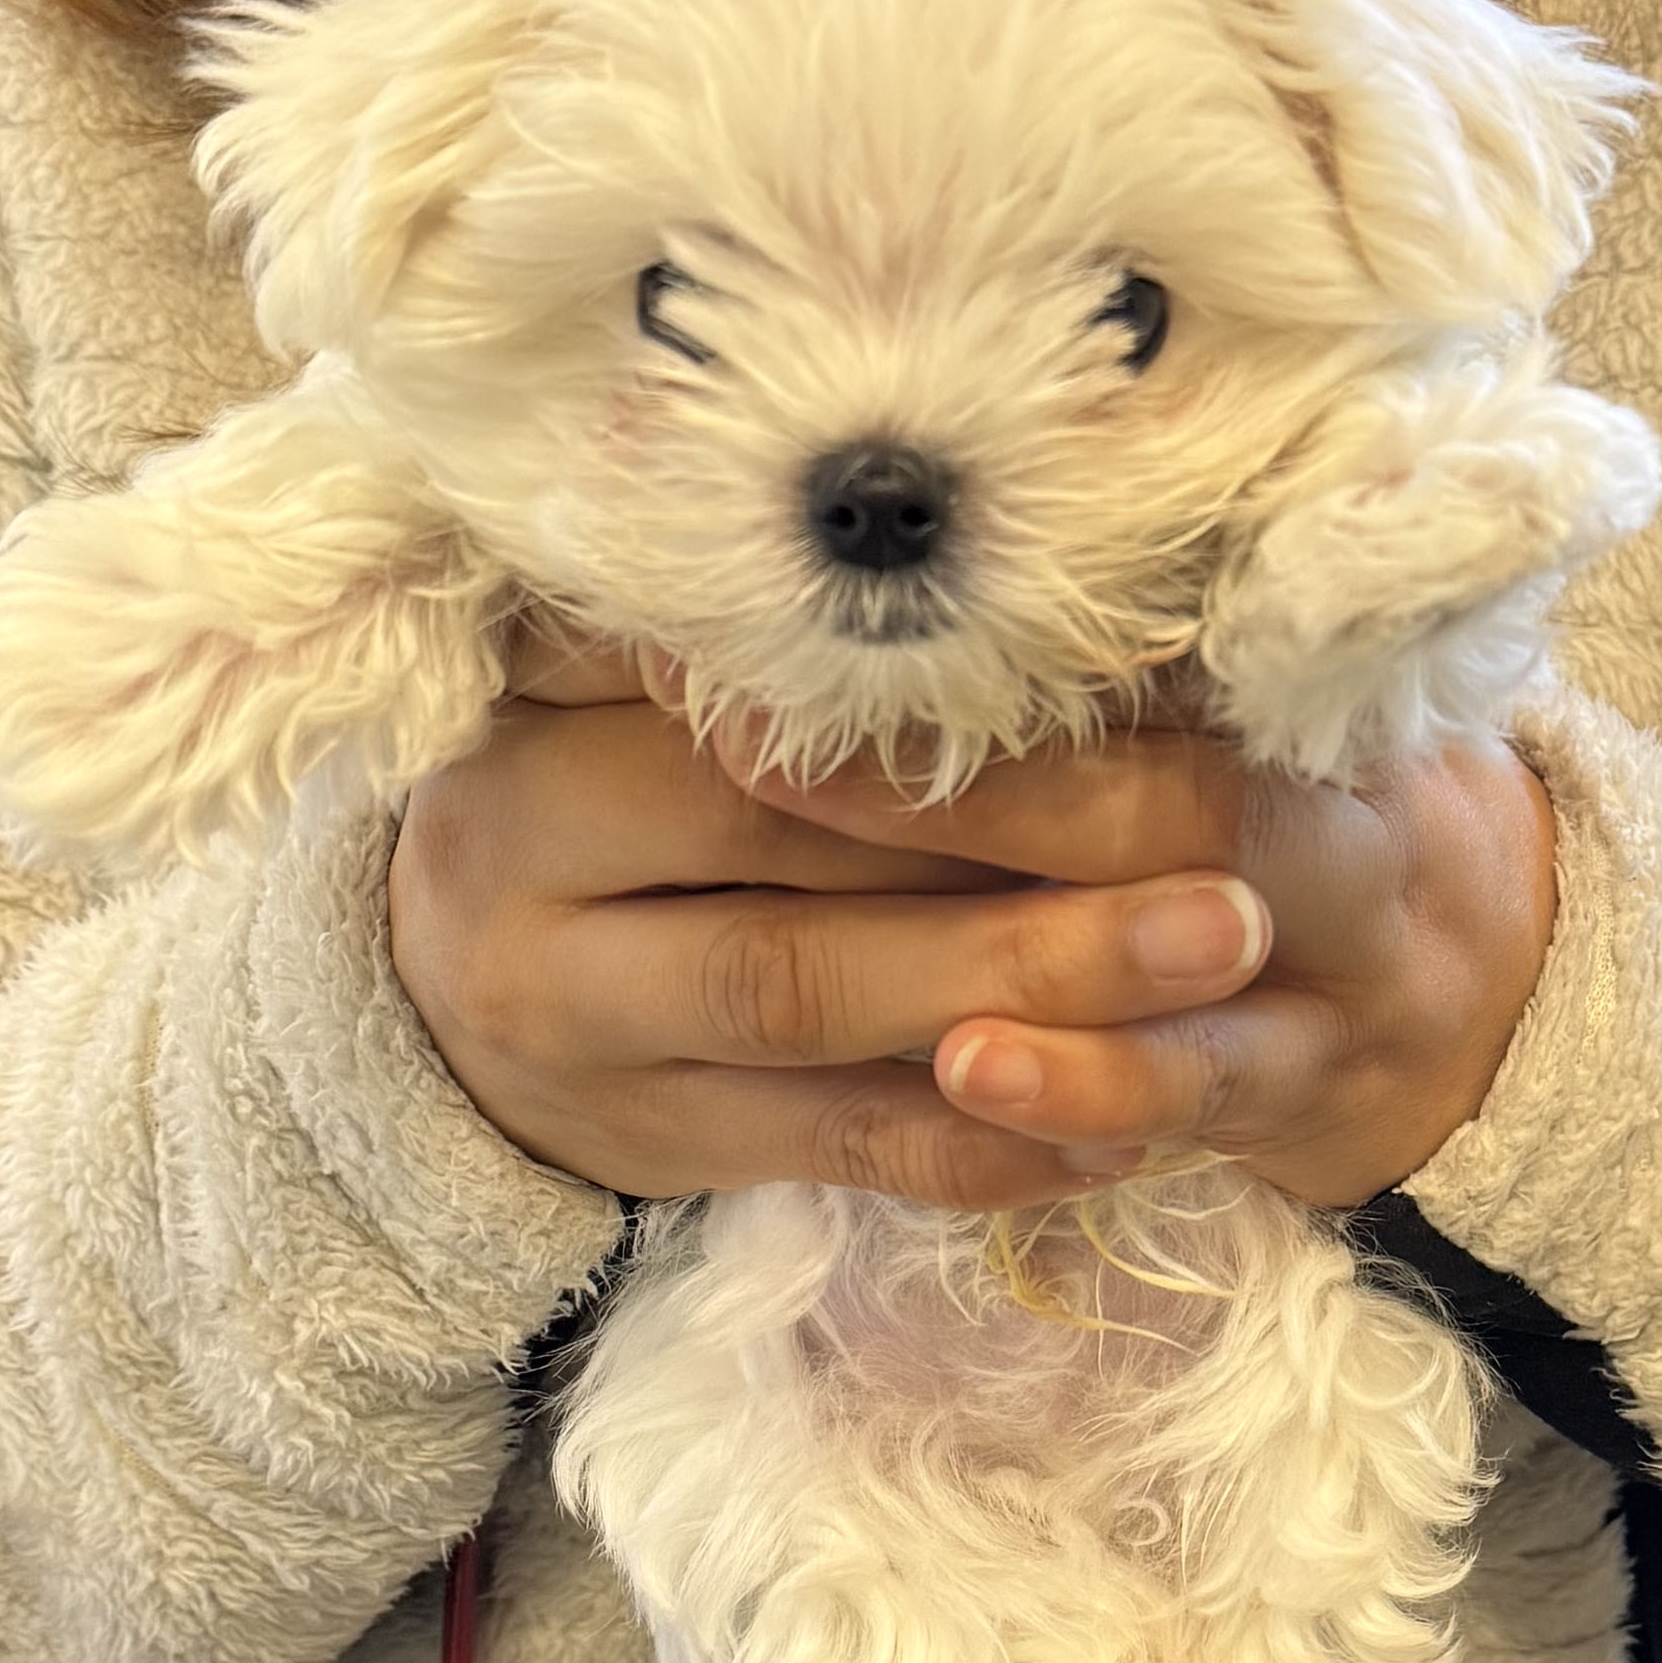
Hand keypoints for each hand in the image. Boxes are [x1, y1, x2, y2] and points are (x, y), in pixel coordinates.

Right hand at [388, 646, 1553, 1213]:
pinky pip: (840, 1148)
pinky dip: (991, 1140)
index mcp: (534, 703)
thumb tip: (1020, 514)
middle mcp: (528, 860)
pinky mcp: (647, 1142)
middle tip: (1228, 848)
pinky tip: (1132, 1114)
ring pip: (816, 1007)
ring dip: (1029, 993)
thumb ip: (758, 630)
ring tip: (1213, 960)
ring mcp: (581, 1022)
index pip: (740, 698)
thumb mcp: (618, 674)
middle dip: (1022, 852)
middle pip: (790, 853)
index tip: (1125, 665)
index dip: (928, 704)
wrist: (433, 988)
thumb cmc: (594, 782)